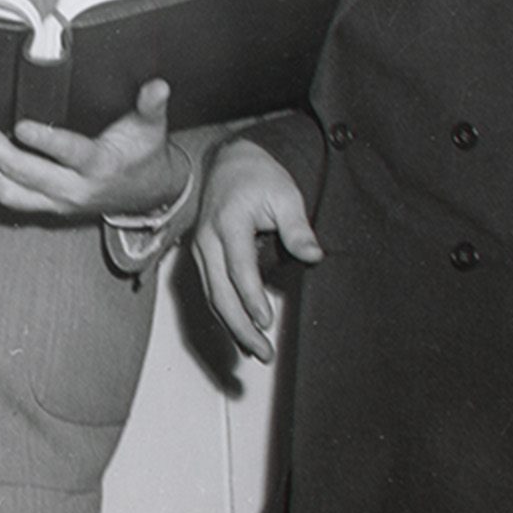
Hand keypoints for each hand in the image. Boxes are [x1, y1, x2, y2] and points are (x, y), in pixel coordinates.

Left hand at [0, 79, 187, 216]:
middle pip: (23, 174)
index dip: (44, 141)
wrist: (149, 194)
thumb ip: (151, 105)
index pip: (68, 154)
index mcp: (99, 167)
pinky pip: (13, 198)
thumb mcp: (152, 128)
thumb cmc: (145, 157)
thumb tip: (157, 87)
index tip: (21, 125)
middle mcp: (74, 189)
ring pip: (11, 192)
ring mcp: (59, 202)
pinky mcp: (49, 207)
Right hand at [192, 138, 319, 362]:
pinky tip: (240, 333)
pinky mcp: (200, 256)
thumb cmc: (259, 176)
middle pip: (219, 291)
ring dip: (231, 327)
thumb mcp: (286, 195)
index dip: (252, 297)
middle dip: (240, 326)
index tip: (266, 321)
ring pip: (211, 296)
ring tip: (256, 352)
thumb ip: (297, 227)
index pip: (238, 268)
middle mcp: (207, 238)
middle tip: (264, 351)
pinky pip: (209, 290)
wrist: (231, 160)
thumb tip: (313, 255)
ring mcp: (200, 248)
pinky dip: (224, 314)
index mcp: (228, 222)